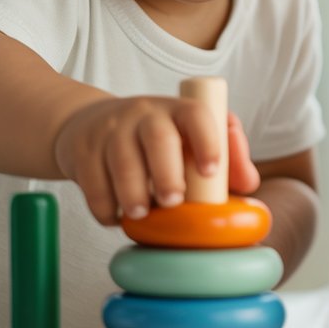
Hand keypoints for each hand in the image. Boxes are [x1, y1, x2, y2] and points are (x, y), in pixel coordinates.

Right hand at [54, 96, 259, 225]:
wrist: (87, 124)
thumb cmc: (157, 141)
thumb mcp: (190, 138)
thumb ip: (227, 158)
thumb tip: (248, 184)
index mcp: (177, 110)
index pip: (195, 115)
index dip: (207, 141)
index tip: (211, 171)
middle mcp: (144, 113)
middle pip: (158, 139)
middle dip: (167, 174)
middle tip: (173, 202)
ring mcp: (110, 129)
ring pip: (121, 161)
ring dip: (132, 193)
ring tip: (141, 214)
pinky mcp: (81, 150)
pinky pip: (91, 182)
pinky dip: (105, 207)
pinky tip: (116, 217)